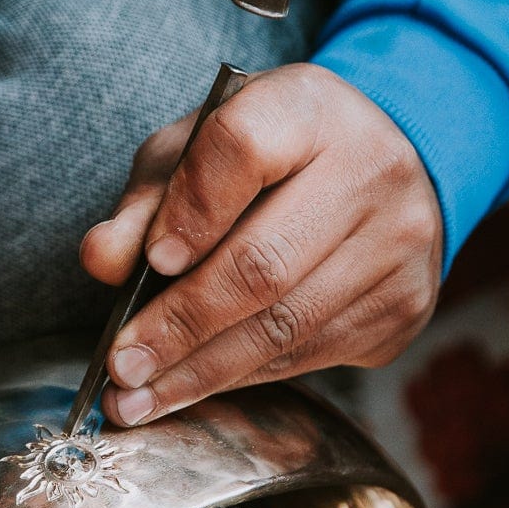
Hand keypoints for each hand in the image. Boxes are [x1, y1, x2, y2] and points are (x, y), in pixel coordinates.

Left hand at [81, 64, 442, 423]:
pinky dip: (244, 376)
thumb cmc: (273, 154)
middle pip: (264, 262)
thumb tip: (102, 261)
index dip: (191, 211)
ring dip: (203, 373)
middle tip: (121, 366)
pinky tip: (196, 387)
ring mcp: (398, 244)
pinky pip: (311, 354)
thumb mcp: (201, 147)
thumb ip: (150, 200)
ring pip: (287, 326)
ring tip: (139, 399)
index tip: (150, 263)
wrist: (387, 164)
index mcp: (309, 108)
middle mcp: (371, 171)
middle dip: (181, 326)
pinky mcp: (406, 305)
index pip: (242, 149)